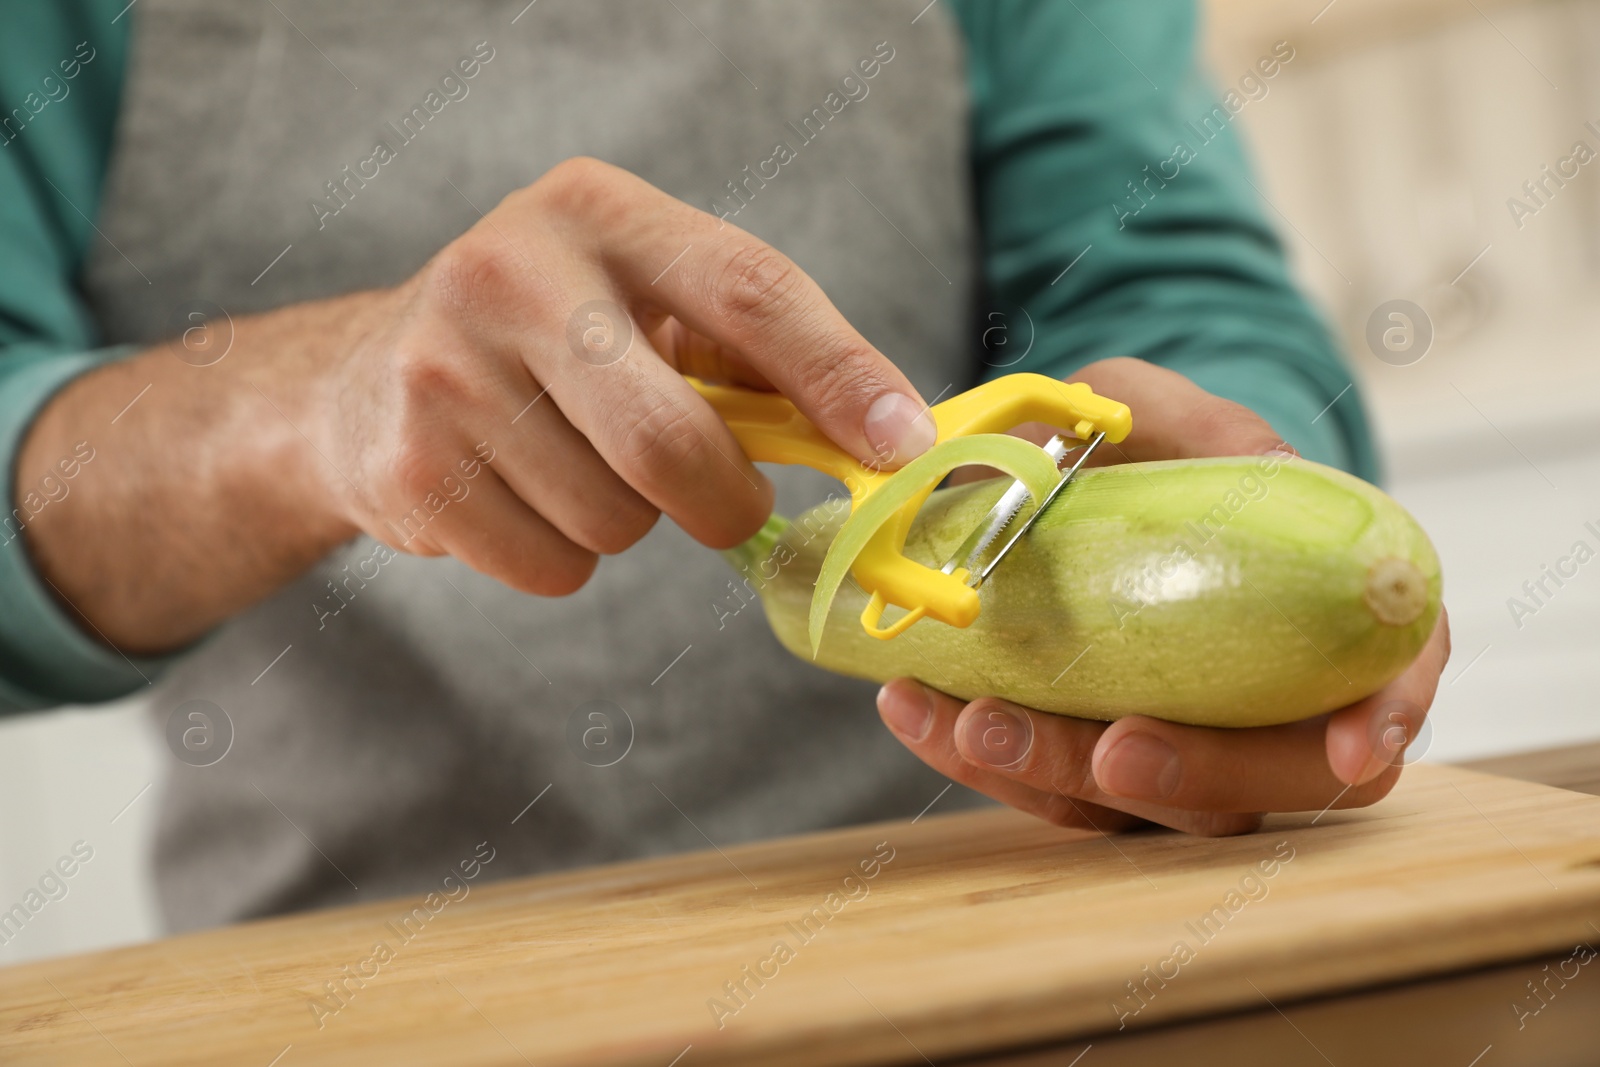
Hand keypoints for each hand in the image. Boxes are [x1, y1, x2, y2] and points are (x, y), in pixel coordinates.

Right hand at [309, 157, 934, 594]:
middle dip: (725, 502)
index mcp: (598, 212)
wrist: (362, 380)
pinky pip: (552, 567)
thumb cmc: (551, 342)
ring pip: (615, 520)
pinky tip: (521, 497)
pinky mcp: (411, 467)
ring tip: (577, 465)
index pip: (747, 290)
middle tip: (728, 506)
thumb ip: (751, 356)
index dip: (837, 374)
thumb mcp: (640, 304)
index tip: (900, 445)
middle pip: (671, 441)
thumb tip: (885, 438)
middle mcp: (512, 271)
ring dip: (628, 522)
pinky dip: (562, 558)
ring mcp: (447, 371)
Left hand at [876, 357, 1451, 835]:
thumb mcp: (1152, 406)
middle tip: (1110, 750)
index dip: (1385, 718)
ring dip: (1056, 773)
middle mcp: (1268, 703)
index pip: (1391, 683)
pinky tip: (916, 708)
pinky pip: (1054, 788)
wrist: (1086, 498)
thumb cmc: (1145, 450)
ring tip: (965, 720)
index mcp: (1326, 612)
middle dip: (1190, 777)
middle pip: (1263, 782)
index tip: (1348, 749)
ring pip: (1145, 805)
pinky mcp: (1099, 766)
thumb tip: (1079, 439)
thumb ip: (1155, 416)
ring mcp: (1183, 747)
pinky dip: (985, 757)